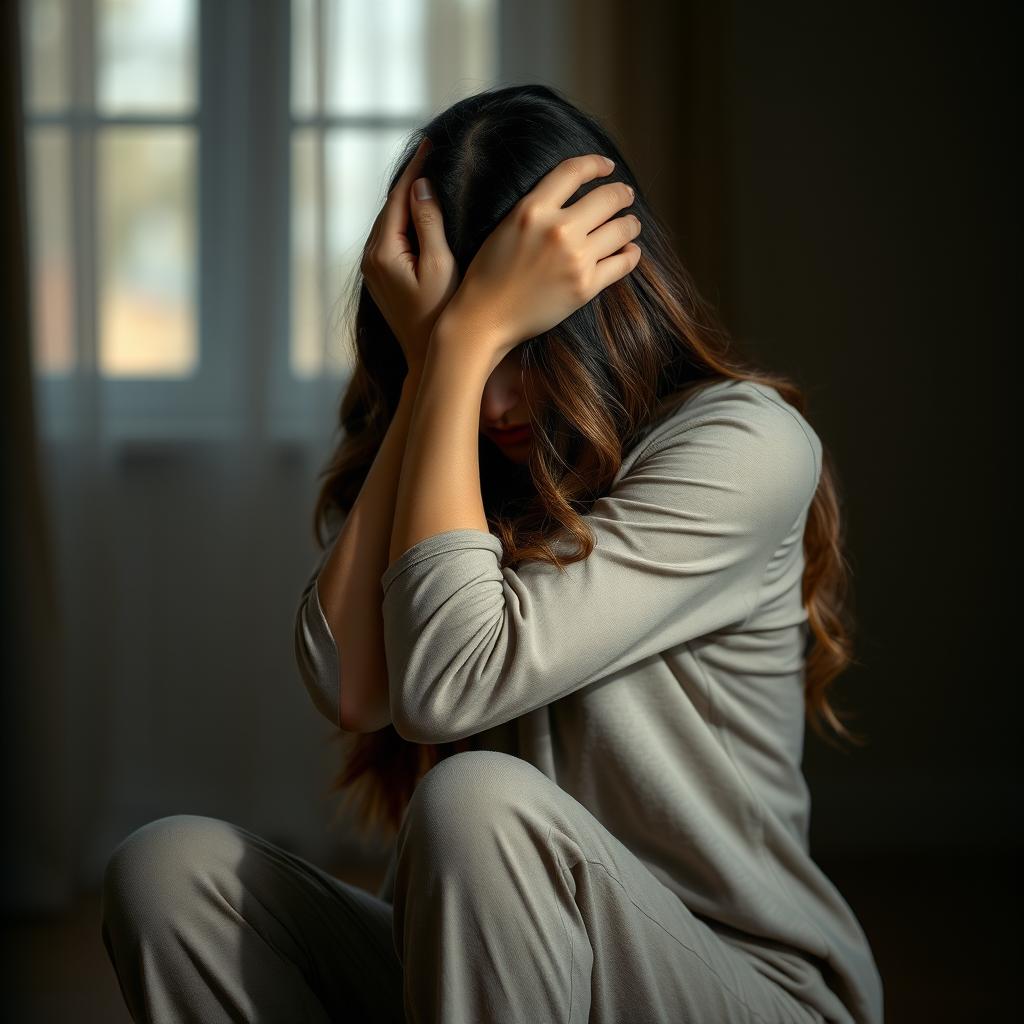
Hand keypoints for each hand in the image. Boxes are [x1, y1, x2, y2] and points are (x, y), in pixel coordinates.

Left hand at [360, 136, 460, 373]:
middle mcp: (370, 259)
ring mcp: (373, 270)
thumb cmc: (440, 316)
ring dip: (408, 199)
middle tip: (432, 150)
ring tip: (428, 173)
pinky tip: (422, 210)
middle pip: (391, 207)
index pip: (398, 198)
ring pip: (390, 222)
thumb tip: (421, 186)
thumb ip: (428, 224)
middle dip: (410, 179)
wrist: (428, 357)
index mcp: (382, 252)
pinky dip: (406, 220)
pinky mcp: (382, 278)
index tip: (431, 142)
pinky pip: (392, 238)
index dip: (415, 169)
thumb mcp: (440, 266)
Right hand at [436, 153, 641, 365]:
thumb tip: (571, 198)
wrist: (486, 318)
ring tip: (631, 225)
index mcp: (533, 209)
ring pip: (621, 229)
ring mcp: (575, 259)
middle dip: (622, 193)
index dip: (597, 164)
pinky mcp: (586, 286)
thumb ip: (537, 209)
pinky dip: (631, 254)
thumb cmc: (489, 274)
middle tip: (626, 195)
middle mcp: (558, 229)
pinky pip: (622, 263)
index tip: (608, 167)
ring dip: (631, 224)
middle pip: (607, 197)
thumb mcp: (507, 226)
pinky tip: (631, 251)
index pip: (575, 171)